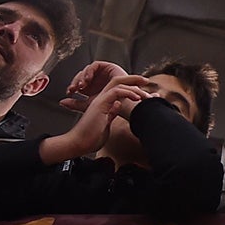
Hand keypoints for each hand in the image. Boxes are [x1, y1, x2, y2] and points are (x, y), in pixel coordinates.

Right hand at [41, 74, 156, 163]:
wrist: (78, 144)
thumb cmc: (90, 138)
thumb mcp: (106, 124)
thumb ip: (111, 113)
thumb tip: (117, 106)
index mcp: (103, 104)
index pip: (119, 89)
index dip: (131, 87)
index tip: (143, 91)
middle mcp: (101, 99)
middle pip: (118, 82)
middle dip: (134, 79)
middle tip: (146, 81)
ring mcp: (100, 100)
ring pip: (118, 84)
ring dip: (134, 87)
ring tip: (145, 94)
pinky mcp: (100, 104)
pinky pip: (116, 92)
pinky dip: (128, 93)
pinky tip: (136, 98)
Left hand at [61, 59, 127, 111]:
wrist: (123, 103)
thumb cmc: (110, 106)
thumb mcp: (88, 105)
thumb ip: (75, 104)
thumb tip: (61, 102)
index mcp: (92, 89)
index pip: (78, 85)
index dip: (72, 87)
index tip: (70, 93)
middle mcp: (97, 80)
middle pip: (81, 76)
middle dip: (76, 82)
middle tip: (73, 89)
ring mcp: (102, 73)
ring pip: (87, 70)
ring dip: (82, 76)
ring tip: (81, 85)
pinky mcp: (109, 67)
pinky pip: (95, 65)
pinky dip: (89, 71)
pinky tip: (88, 79)